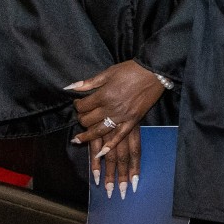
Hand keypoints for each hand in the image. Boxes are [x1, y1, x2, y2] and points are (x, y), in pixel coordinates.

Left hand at [68, 61, 166, 195]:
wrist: (153, 71)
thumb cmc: (130, 70)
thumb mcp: (108, 72)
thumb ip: (89, 83)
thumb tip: (71, 88)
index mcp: (103, 95)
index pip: (83, 106)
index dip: (78, 106)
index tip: (78, 105)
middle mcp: (111, 108)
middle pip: (89, 121)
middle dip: (82, 121)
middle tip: (80, 120)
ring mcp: (122, 116)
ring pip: (101, 132)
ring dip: (88, 139)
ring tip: (79, 142)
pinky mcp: (133, 121)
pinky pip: (120, 136)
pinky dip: (110, 146)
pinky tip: (102, 153)